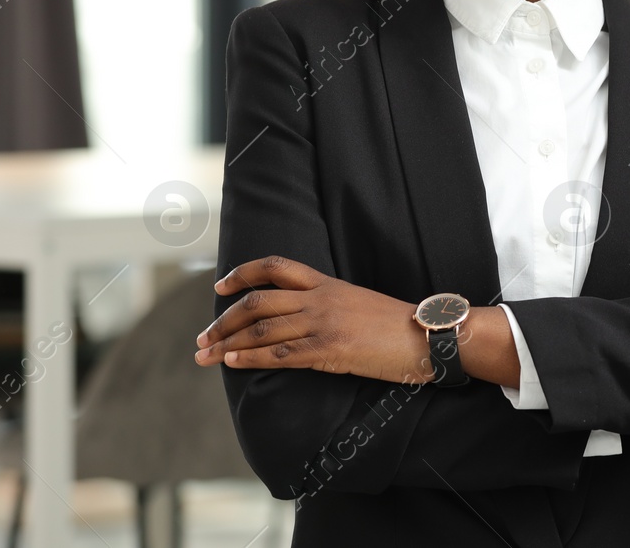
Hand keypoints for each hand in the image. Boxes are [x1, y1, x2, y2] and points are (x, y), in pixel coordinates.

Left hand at [195, 256, 433, 384]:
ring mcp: (324, 323)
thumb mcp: (358, 303)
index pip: (276, 267)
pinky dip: (251, 357)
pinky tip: (232, 362)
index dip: (243, 274)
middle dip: (224, 320)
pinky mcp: (330, 349)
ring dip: (227, 342)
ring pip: (262, 329)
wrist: (426, 336)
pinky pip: (281, 353)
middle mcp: (321, 299)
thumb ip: (328, 304)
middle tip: (203, 337)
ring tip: (205, 355)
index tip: (221, 286)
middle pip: (258, 302)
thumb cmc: (395, 324)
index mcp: (328, 283)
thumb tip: (299, 316)